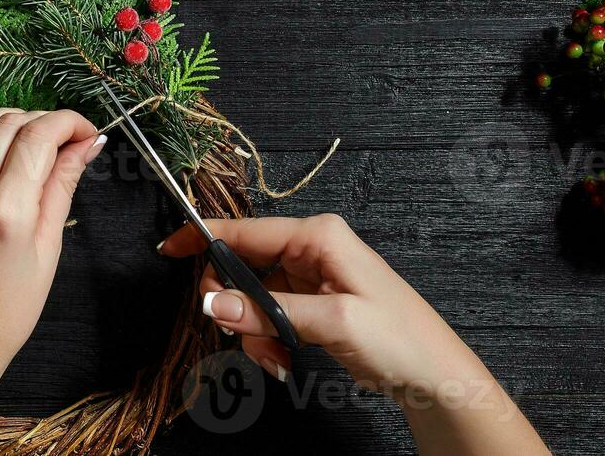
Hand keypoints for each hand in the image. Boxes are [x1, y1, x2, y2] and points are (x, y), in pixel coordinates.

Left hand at [0, 108, 105, 383]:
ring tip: (30, 135)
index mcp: (6, 213)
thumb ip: (61, 187)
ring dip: (7, 118)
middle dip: (44, 120)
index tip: (85, 130)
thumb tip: (85, 145)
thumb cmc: (6, 310)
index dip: (67, 122)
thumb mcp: (47, 250)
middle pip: (8, 125)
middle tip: (65, 136)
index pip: (38, 138)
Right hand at [161, 215, 548, 455]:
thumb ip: (269, 312)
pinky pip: (271, 311)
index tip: (168, 249)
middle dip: (236, 305)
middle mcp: (312, 247)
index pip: (246, 229)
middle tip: (241, 338)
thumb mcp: (332, 322)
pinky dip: (267, 336)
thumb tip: (216, 302)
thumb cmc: (400, 338)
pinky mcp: (314, 298)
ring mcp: (312, 273)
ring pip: (254, 294)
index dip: (204, 239)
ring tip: (273, 359)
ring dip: (254, 330)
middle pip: (245, 263)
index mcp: (319, 236)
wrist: (436, 375)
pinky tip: (280, 358)